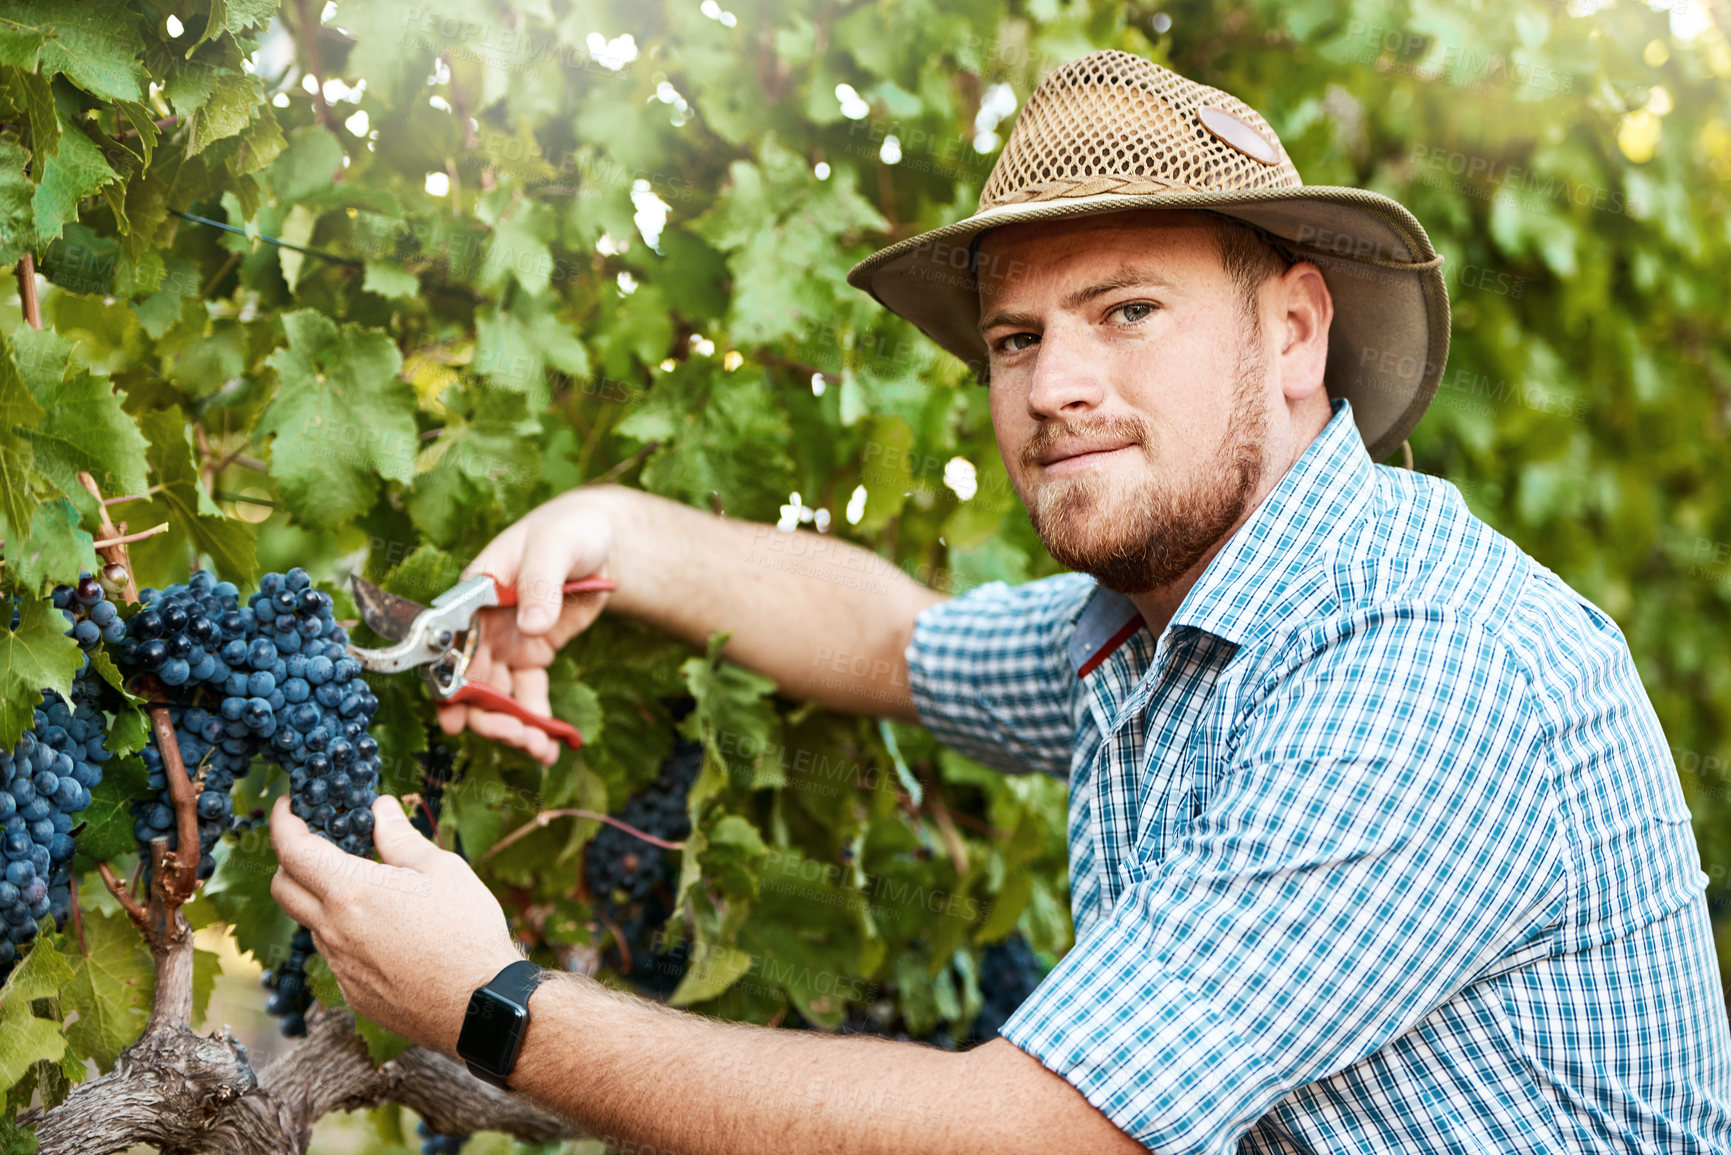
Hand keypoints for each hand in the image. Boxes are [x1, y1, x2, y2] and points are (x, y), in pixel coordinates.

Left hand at [269, 795, 519, 1052]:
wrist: (479, 1005)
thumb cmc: (466, 930)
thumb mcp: (441, 869)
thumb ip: (400, 838)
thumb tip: (380, 808)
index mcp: (350, 891)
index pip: (293, 849)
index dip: (282, 822)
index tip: (288, 806)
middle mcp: (333, 930)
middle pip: (282, 888)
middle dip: (288, 860)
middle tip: (317, 844)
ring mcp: (340, 966)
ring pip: (311, 923)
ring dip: (322, 900)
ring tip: (367, 891)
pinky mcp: (353, 993)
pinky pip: (336, 955)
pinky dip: (346, 934)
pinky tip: (385, 933)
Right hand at [436, 491, 616, 764]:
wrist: (600, 539)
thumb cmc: (568, 531)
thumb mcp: (554, 548)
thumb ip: (540, 584)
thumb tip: (532, 626)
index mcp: (473, 597)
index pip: (448, 646)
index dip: (446, 684)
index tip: (455, 718)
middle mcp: (482, 626)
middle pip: (470, 681)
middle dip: (485, 716)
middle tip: (512, 737)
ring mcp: (507, 643)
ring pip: (498, 696)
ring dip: (511, 727)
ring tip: (536, 749)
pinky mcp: (534, 654)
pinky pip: (529, 696)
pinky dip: (536, 722)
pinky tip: (548, 748)